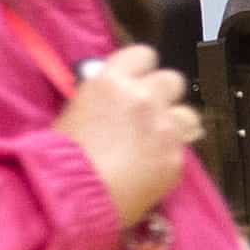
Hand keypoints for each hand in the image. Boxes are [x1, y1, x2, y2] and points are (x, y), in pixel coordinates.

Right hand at [53, 44, 201, 221]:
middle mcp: (144, 97)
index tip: (137, 83)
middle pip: (173, 80)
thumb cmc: (60, 156)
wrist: (72, 195)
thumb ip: (103, 97)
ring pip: (188, 114)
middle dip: (163, 94)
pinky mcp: (176, 158)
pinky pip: (183, 149)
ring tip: (158, 142)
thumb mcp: (76, 110)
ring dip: (175, 124)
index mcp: (113, 80)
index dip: (142, 69)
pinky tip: (153, 169)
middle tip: (149, 114)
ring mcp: (164, 128)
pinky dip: (171, 156)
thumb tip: (114, 98)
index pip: (144, 54)